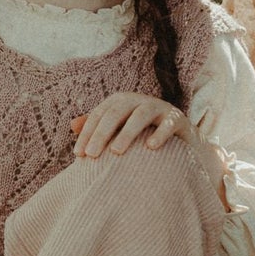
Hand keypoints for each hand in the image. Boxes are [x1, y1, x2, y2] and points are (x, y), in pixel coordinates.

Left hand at [72, 93, 188, 158]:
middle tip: (91, 155)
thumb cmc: (143, 135)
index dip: (87, 133)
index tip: (79, 155)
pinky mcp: (178, 118)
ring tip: (116, 152)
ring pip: (141, 115)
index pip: (99, 115)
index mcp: (121, 102)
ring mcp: (160, 107)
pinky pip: (169, 123)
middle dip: (101, 133)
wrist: (182, 141)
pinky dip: (160, 134)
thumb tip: (73, 125)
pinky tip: (150, 147)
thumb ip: (97, 127)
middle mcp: (139, 101)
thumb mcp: (119, 129)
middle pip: (116, 113)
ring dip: (127, 132)